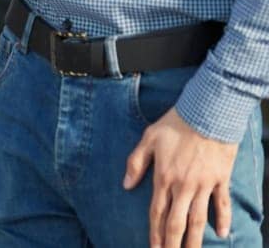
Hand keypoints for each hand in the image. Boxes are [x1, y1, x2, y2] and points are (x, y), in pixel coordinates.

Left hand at [124, 108, 237, 247]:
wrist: (208, 113)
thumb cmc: (176, 123)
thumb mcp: (148, 138)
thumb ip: (136, 163)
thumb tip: (126, 185)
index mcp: (163, 177)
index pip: (156, 212)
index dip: (154, 233)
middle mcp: (183, 185)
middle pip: (176, 221)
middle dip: (172, 243)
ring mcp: (203, 184)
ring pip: (198, 218)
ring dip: (195, 239)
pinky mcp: (220, 179)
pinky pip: (222, 204)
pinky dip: (223, 219)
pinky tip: (223, 234)